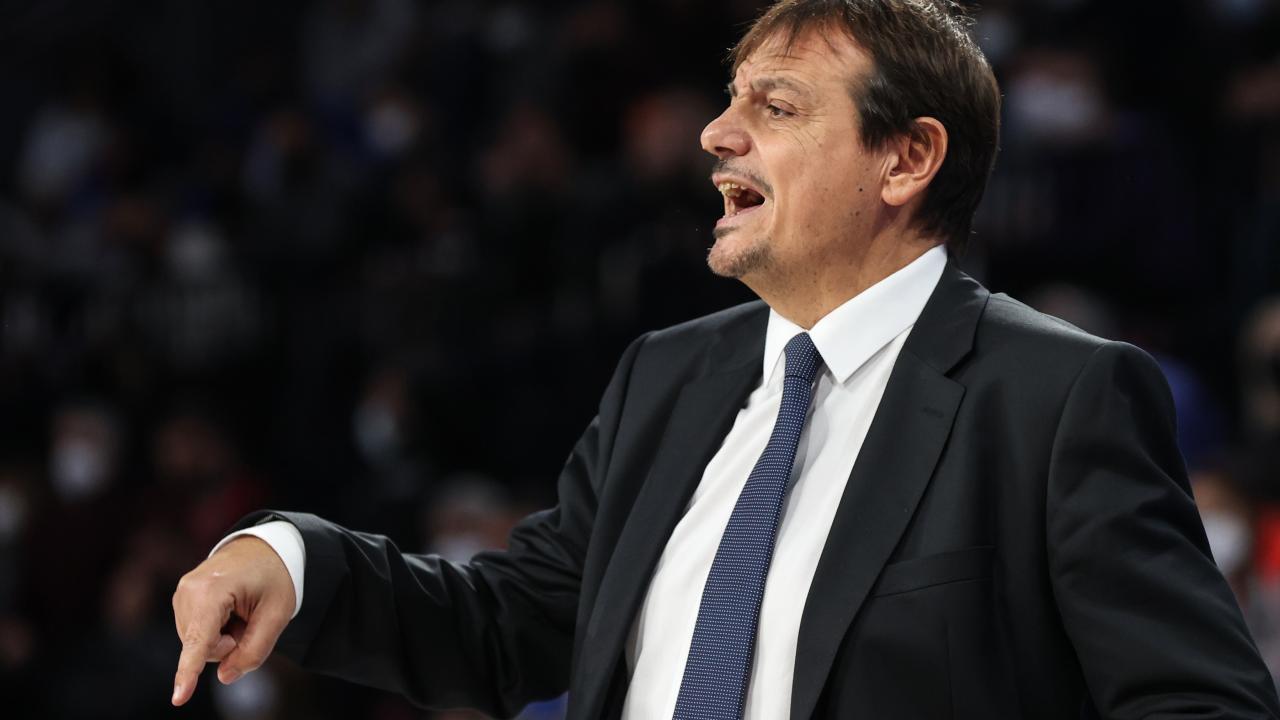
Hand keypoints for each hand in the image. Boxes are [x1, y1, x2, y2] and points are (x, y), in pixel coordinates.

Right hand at [170, 535, 295, 705]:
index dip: (188, 672)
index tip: (179, 697)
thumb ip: (255, 650)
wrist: (263, 545)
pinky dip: (215, 629)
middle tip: (250, 617)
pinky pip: (195, 633)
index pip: (199, 641)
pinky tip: (229, 609)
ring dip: (222, 636)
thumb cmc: (274, 576)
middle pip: (203, 649)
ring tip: (240, 609)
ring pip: (197, 644)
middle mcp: (188, 591)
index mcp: (212, 590)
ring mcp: (181, 594)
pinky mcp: (181, 598)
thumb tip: (225, 676)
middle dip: (229, 644)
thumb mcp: (278, 613)